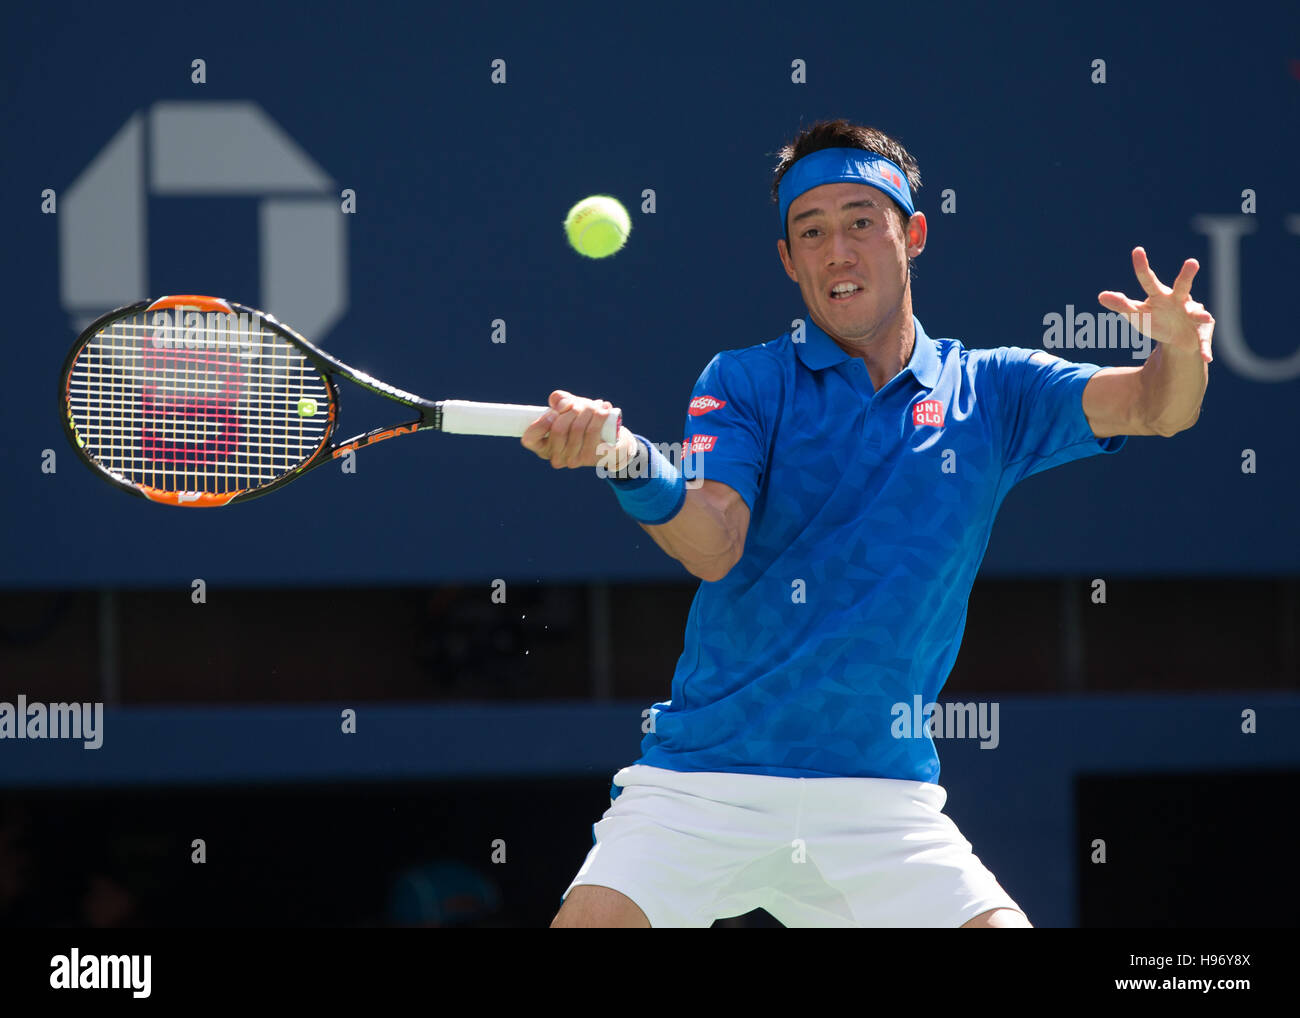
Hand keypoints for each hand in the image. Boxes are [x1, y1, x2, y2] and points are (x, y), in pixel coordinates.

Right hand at [521, 389, 635, 469]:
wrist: (609, 442)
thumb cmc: (582, 422)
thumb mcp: (568, 409)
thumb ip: (559, 400)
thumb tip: (558, 400)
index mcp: (542, 446)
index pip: (529, 438)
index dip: (542, 422)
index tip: (555, 411)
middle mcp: (555, 457)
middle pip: (558, 429)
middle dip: (571, 409)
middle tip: (580, 404)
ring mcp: (573, 460)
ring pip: (577, 428)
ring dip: (587, 410)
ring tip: (594, 405)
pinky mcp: (591, 458)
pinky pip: (593, 431)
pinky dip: (599, 415)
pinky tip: (604, 408)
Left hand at [1098, 247, 1214, 361]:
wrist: (1178, 338)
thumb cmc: (1155, 320)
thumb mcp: (1136, 315)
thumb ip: (1121, 305)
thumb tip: (1101, 295)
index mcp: (1160, 295)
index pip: (1148, 280)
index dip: (1141, 267)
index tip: (1137, 250)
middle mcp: (1179, 301)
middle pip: (1182, 286)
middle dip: (1186, 276)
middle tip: (1191, 262)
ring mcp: (1193, 315)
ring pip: (1198, 312)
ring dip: (1200, 314)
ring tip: (1203, 316)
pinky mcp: (1202, 333)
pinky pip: (1203, 342)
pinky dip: (1205, 349)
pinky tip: (1207, 359)